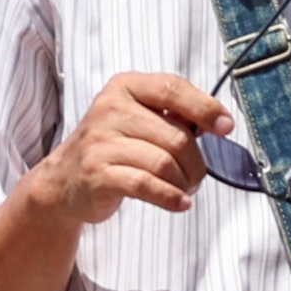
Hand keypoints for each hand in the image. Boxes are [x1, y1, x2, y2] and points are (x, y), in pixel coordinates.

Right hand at [27, 69, 227, 231]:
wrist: (65, 180)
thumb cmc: (112, 147)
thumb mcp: (138, 118)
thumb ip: (173, 115)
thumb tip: (218, 122)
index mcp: (126, 87)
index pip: (172, 89)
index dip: (204, 108)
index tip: (225, 127)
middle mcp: (110, 110)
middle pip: (175, 135)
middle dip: (195, 162)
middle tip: (196, 177)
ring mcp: (101, 142)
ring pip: (163, 162)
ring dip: (184, 183)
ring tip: (185, 191)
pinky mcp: (97, 174)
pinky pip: (146, 185)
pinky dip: (170, 197)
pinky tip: (179, 203)